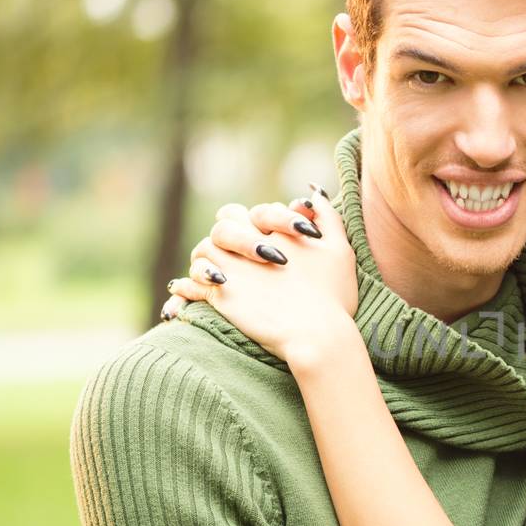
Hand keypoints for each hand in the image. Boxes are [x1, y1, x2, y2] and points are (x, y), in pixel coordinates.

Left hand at [162, 185, 359, 366]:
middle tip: (234, 251)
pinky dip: (186, 288)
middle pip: (225, 224)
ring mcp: (233, 269)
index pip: (260, 213)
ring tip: (212, 272)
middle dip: (229, 233)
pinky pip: (191, 286)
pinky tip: (187, 295)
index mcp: (276, 231)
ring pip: (203, 251)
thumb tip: (313, 191)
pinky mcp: (219, 295)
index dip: (265, 225)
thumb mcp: (339, 249)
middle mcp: (250, 244)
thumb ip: (328, 216)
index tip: (273, 245)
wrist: (316, 334)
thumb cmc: (333, 296)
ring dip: (205, 259)